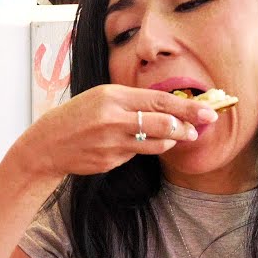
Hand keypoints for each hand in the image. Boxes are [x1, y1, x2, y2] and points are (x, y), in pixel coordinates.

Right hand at [12, 84, 217, 178]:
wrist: (48, 144)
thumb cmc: (77, 116)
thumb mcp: (102, 97)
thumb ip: (133, 102)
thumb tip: (169, 109)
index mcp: (114, 97)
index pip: (160, 100)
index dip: (188, 106)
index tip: (209, 110)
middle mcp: (114, 119)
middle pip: (163, 123)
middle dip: (186, 127)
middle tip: (199, 128)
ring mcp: (112, 142)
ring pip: (155, 143)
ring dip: (169, 141)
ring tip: (174, 137)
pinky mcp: (110, 161)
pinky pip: (135, 155)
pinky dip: (140, 149)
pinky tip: (129, 145)